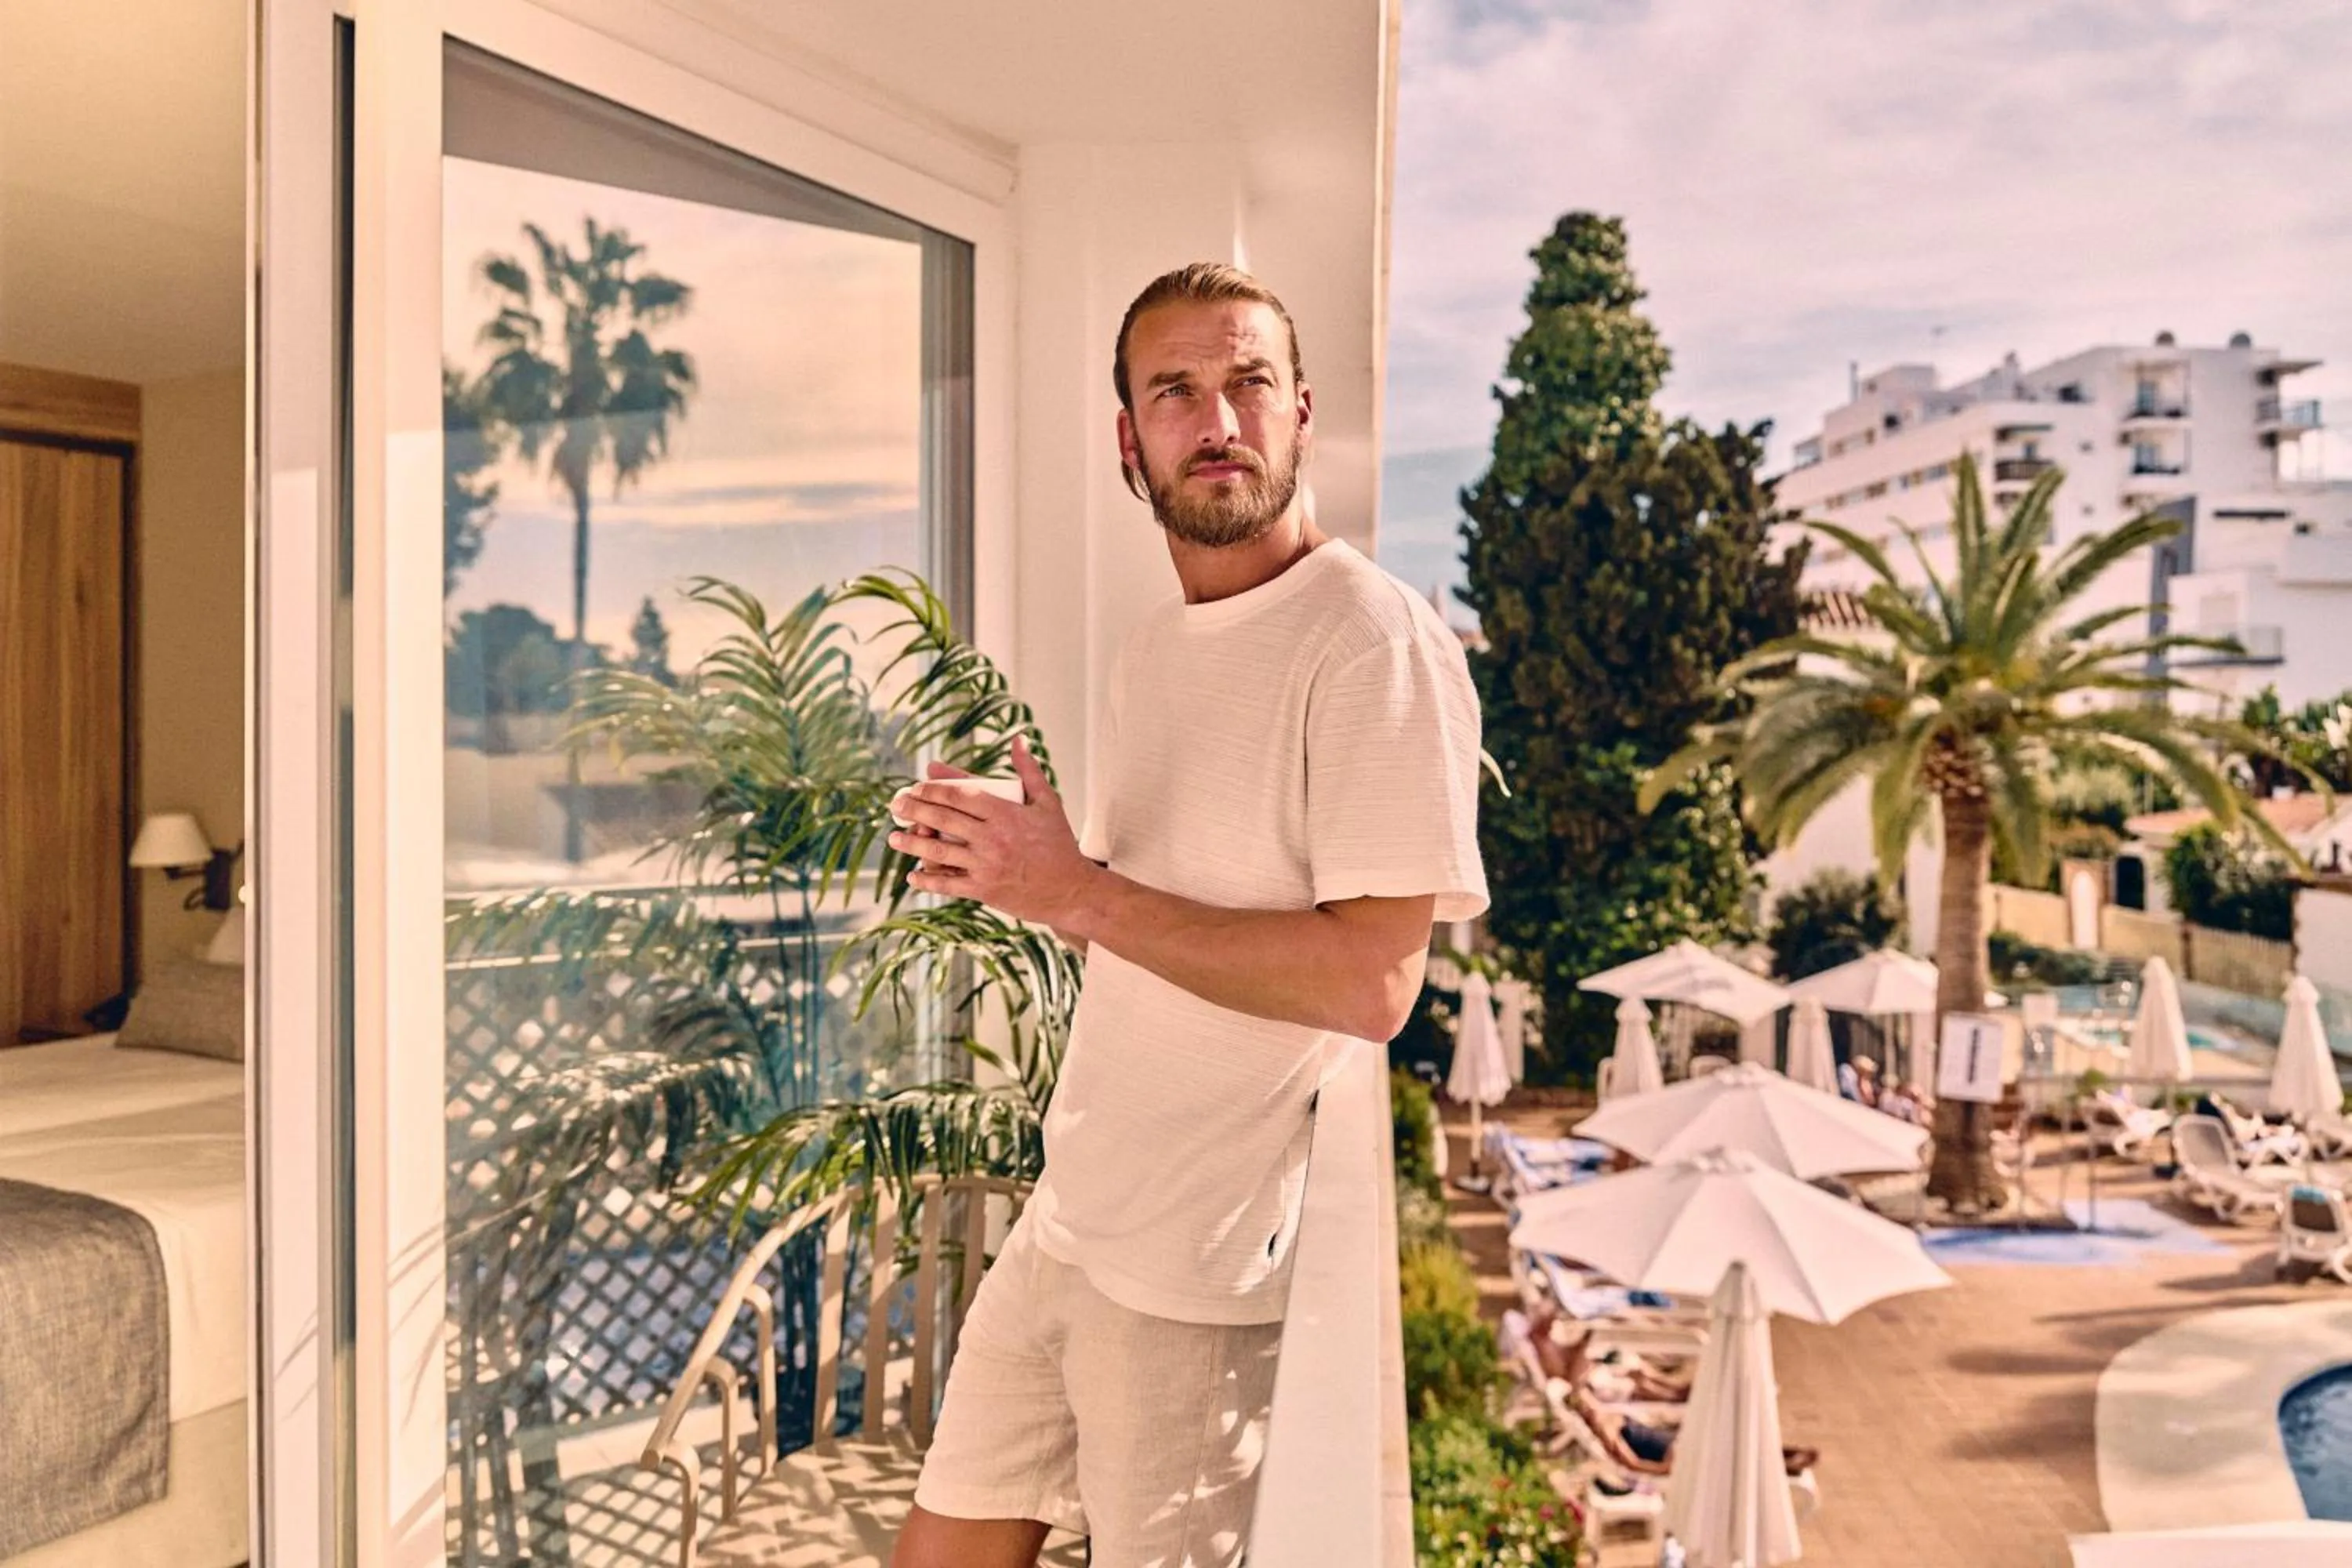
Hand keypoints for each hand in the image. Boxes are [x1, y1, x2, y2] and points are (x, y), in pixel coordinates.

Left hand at [888, 736, 1098, 930]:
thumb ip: (1029, 770)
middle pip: (943, 818)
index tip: (918, 787)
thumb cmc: (1060, 843)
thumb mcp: (1048, 802)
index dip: (933, 789)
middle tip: (896, 805)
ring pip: (940, 851)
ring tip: (894, 837)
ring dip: (913, 843)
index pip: (960, 795)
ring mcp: (987, 865)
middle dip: (915, 809)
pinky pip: (948, 884)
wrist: (1071, 889)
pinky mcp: (985, 890)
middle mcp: (993, 838)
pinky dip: (928, 880)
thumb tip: (1018, 739)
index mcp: (1006, 812)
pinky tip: (913, 875)